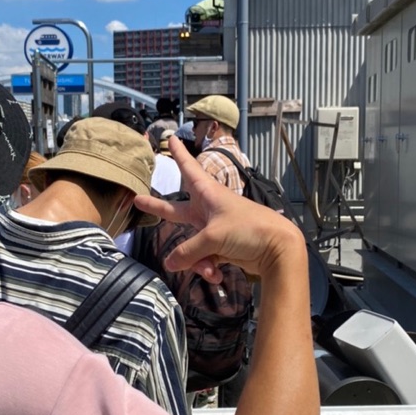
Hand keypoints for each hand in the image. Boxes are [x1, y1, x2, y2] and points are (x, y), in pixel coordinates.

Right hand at [134, 136, 304, 281]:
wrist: (278, 249)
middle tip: (138, 200)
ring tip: (208, 270)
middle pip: (177, 209)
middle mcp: (209, 209)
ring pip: (191, 245)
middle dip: (158, 207)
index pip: (188, 169)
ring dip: (196, 261)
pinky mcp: (222, 247)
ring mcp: (214, 229)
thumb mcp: (213, 237)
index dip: (179, 154)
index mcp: (208, 194)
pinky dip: (209, 267)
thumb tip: (169, 263)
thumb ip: (187, 251)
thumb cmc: (248, 229)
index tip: (171, 138)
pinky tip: (217, 275)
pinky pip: (205, 258)